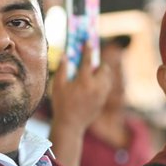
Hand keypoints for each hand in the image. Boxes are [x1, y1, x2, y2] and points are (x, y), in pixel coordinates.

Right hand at [48, 40, 111, 165]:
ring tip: (94, 72)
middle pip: (104, 68)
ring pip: (108, 78)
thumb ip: (62, 69)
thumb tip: (65, 55)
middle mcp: (96, 87)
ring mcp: (101, 95)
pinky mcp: (103, 101)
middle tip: (92, 62)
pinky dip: (102, 83)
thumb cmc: (61, 104)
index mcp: (84, 81)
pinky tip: (94, 84)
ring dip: (102, 73)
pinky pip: (106, 87)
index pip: (88, 60)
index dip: (88, 49)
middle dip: (99, 63)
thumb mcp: (58, 86)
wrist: (70, 125)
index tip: (89, 40)